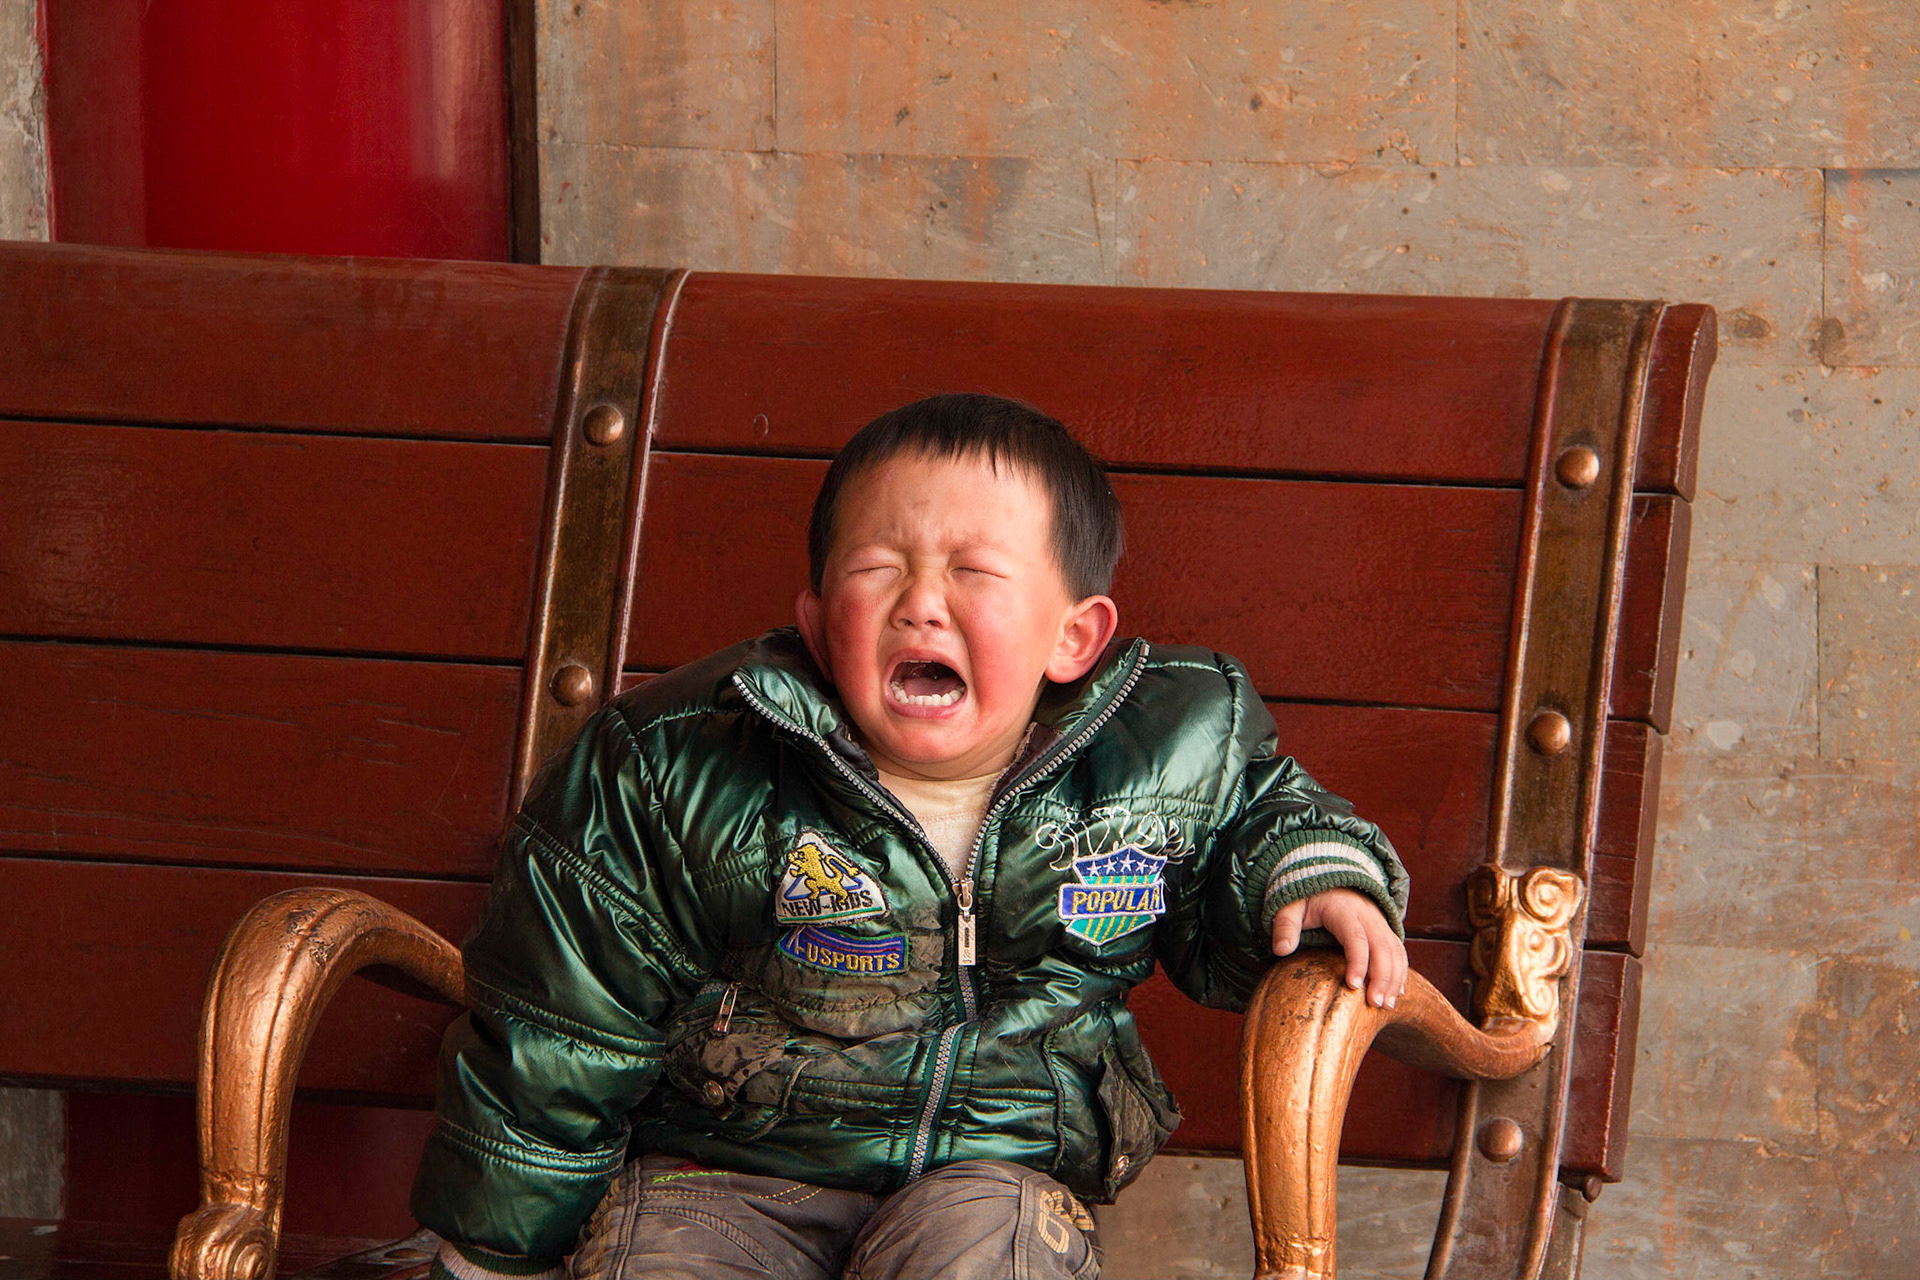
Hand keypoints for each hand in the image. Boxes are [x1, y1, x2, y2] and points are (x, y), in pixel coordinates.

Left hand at [1270, 887, 1407, 1008]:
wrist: (1330, 879)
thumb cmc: (1309, 896)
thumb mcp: (1291, 906)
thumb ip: (1285, 926)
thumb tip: (1280, 950)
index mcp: (1344, 910)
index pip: (1355, 938)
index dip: (1358, 962)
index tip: (1354, 986)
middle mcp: (1367, 916)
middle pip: (1382, 947)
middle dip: (1382, 977)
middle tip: (1376, 1004)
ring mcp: (1379, 923)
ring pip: (1394, 950)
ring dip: (1394, 978)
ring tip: (1387, 1006)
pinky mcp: (1384, 930)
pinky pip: (1398, 951)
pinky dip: (1401, 971)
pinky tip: (1397, 992)